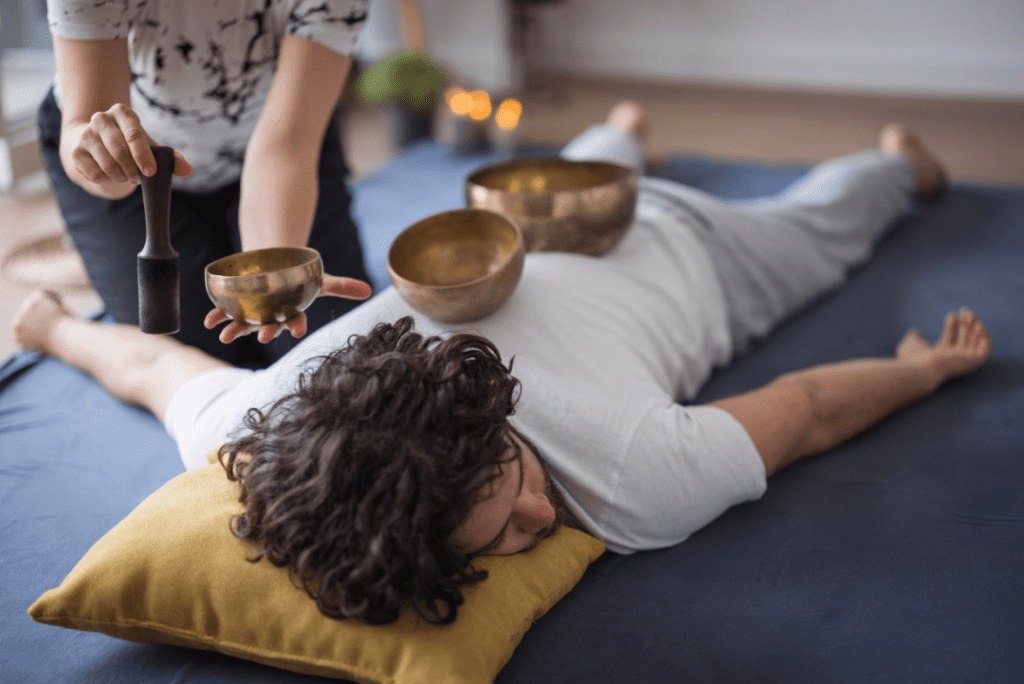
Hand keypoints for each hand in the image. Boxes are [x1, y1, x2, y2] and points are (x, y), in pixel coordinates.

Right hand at [62, 103, 191, 190]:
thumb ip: (172, 158)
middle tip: (139, 178)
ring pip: (106, 164)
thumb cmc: (131, 146)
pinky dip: (106, 180)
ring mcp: (85, 134)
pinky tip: (109, 175)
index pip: (134, 134)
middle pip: (119, 150)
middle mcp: (101, 119)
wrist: (96, 145)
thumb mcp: (151, 148)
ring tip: (126, 176)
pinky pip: (94, 174)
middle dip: (133, 170)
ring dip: (121, 177)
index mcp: (123, 113)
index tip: (151, 172)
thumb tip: (188, 171)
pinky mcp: (75, 151)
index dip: (143, 155)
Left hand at [204, 274, 372, 343]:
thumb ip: (341, 286)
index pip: (296, 322)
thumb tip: (369, 290)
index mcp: (291, 313)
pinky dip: (216, 317)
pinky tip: (209, 322)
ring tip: (226, 336)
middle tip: (265, 337)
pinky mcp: (235, 305)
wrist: (273, 265)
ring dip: (235, 330)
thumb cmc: (298, 278)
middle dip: (266, 331)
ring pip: (244, 324)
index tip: (298, 330)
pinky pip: (224, 314)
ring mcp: (252, 313)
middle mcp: (271, 317)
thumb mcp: (319, 280)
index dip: (297, 326)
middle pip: (269, 326)